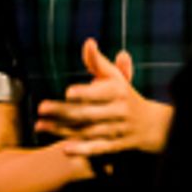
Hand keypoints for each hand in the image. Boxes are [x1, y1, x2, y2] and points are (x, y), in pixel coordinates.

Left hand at [35, 39, 171, 159]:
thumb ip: (98, 62)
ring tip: (40, 125)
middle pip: (88, 113)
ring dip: (63, 130)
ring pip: (88, 131)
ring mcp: (118, 130)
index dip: (85, 93)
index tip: (67, 92)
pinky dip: (83, 149)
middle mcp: (119, 110)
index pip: (100, 93)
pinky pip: (98, 149)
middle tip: (41, 108)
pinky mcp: (116, 146)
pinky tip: (65, 148)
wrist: (152, 125)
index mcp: (119, 91)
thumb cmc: (124, 95)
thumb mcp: (116, 77)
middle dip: (63, 111)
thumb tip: (88, 42)